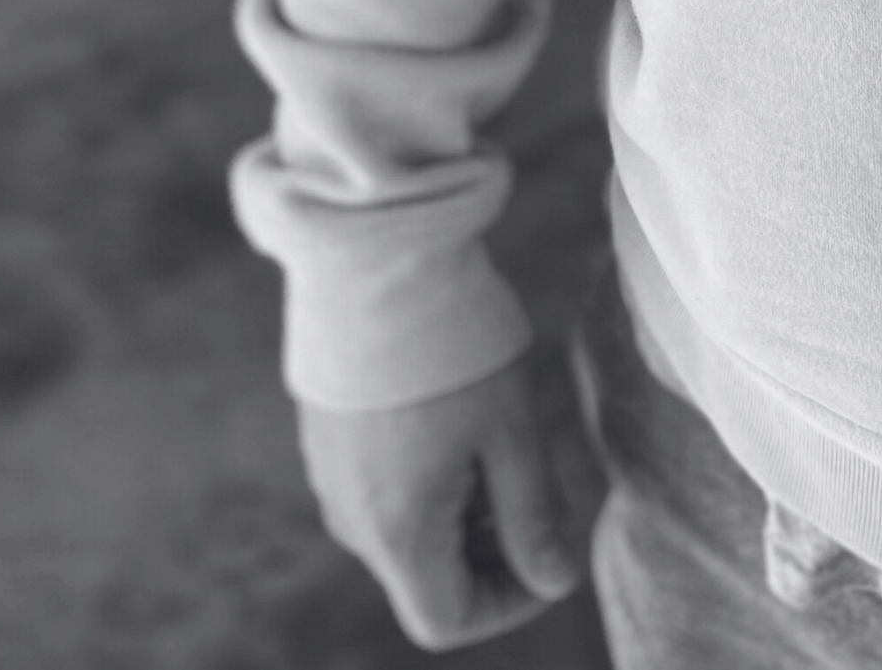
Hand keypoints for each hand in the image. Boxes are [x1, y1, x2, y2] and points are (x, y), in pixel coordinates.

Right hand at [299, 339, 608, 652]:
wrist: (373, 261)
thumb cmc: (451, 347)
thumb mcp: (511, 430)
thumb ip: (533, 516)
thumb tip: (555, 580)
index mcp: (396, 532)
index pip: (448, 620)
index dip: (510, 602)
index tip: (551, 549)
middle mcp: (351, 519)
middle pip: (426, 577)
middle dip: (491, 551)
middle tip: (538, 487)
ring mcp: (331, 478)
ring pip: (405, 532)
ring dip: (462, 512)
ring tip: (502, 441)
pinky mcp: (326, 439)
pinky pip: (381, 490)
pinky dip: (427, 481)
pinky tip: (459, 415)